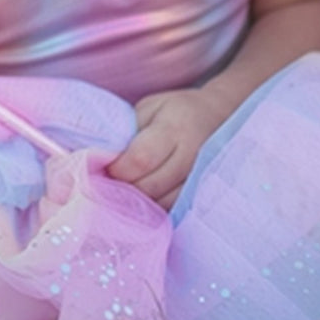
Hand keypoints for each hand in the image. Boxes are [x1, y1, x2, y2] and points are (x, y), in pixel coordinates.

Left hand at [106, 87, 232, 209]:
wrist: (218, 117)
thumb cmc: (175, 111)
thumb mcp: (149, 108)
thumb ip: (128, 132)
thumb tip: (101, 158)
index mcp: (175, 128)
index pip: (140, 159)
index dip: (117, 168)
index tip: (104, 166)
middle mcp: (192, 156)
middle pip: (150, 187)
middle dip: (124, 189)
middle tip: (109, 182)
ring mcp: (201, 178)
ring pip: (162, 204)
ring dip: (138, 202)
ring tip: (125, 189)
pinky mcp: (203, 194)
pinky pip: (173, 210)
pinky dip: (155, 208)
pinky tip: (144, 197)